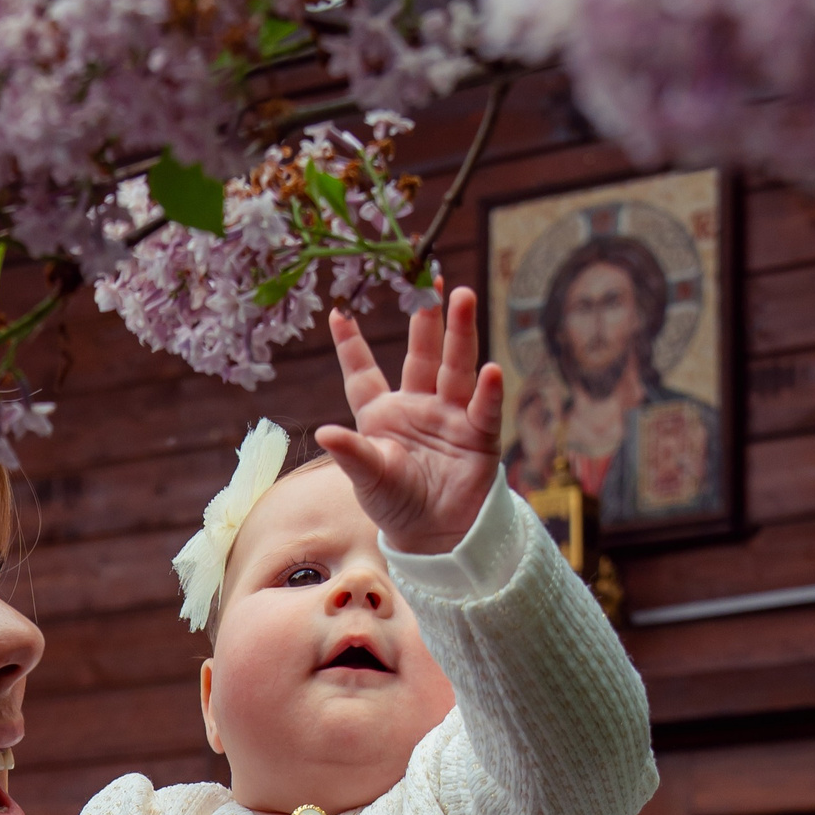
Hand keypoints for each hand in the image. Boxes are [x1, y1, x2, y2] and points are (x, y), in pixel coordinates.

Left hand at [315, 283, 507, 555]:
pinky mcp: (479, 437)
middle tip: (430, 277)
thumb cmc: (396, 505)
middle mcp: (418, 406)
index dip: (352, 344)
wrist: (436, 537)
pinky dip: (488, 393)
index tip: (338, 309)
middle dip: (426, 317)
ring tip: (461, 297)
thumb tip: (323, 433)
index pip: (364, 372)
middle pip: (422, 355)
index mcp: (382, 414)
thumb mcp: (369, 479)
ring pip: (455, 368)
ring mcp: (450, 416)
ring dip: (459, 334)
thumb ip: (352, 454)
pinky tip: (491, 371)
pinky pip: (483, 409)